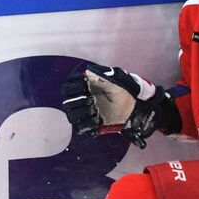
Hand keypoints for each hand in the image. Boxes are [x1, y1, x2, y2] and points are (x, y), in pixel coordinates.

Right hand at [61, 63, 179, 147]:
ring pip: (71, 116)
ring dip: (82, 113)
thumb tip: (88, 71)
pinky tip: (98, 119)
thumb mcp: (116, 82)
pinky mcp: (89, 125)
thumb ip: (103, 76)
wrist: (131, 109)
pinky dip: (88, 124)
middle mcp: (81, 100)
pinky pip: (80, 128)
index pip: (67, 87)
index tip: (85, 86)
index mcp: (84, 88)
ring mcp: (84, 113)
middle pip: (66, 103)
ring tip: (95, 109)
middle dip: (78, 101)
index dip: (73, 87)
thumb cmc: (123, 93)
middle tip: (91, 100)